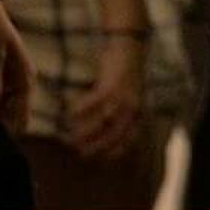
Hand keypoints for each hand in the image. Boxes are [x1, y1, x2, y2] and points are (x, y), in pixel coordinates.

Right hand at [63, 35, 146, 160]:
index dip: (114, 152)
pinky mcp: (110, 86)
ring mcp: (122, 98)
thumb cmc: (125, 74)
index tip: (100, 160)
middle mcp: (133, 108)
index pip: (129, 140)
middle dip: (96, 147)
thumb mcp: (129, 96)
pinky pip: (92, 104)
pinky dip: (79, 111)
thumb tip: (105, 130)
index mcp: (139, 112)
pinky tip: (69, 115)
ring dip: (85, 133)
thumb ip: (122, 113)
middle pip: (114, 135)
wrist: (130, 48)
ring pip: (101, 122)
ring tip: (72, 138)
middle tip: (81, 153)